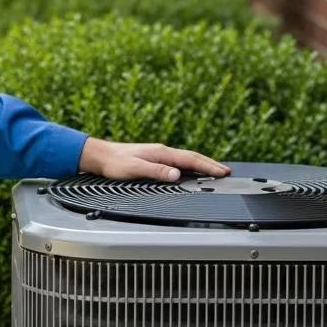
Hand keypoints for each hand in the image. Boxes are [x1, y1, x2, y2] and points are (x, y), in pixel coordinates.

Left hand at [78, 137, 229, 182]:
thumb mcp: (135, 169)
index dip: (208, 166)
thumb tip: (177, 174)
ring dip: (202, 164)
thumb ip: (156, 171)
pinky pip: (179, 161)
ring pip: (186, 159)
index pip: (191, 159)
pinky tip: (192, 170)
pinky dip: (191, 165)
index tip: (223, 172)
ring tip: (215, 171)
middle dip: (211, 164)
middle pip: (193, 157)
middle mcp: (162, 151)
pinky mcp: (154, 158)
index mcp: (161, 153)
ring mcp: (159, 154)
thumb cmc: (114, 163)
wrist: (100, 156)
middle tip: (226, 171)